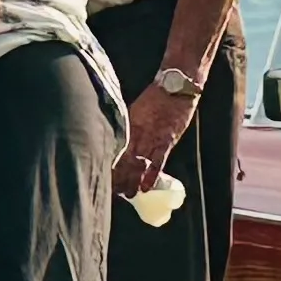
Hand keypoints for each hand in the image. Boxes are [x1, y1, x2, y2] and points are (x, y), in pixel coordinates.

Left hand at [115, 79, 191, 199]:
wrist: (176, 86)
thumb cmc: (157, 97)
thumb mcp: (137, 109)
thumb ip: (129, 123)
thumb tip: (119, 135)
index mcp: (129, 125)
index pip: (116, 149)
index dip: (110, 164)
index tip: (104, 176)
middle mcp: (138, 134)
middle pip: (125, 159)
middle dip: (119, 177)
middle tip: (113, 192)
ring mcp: (152, 138)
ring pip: (139, 164)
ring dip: (133, 181)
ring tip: (128, 195)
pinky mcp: (166, 140)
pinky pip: (157, 162)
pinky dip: (151, 176)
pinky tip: (145, 188)